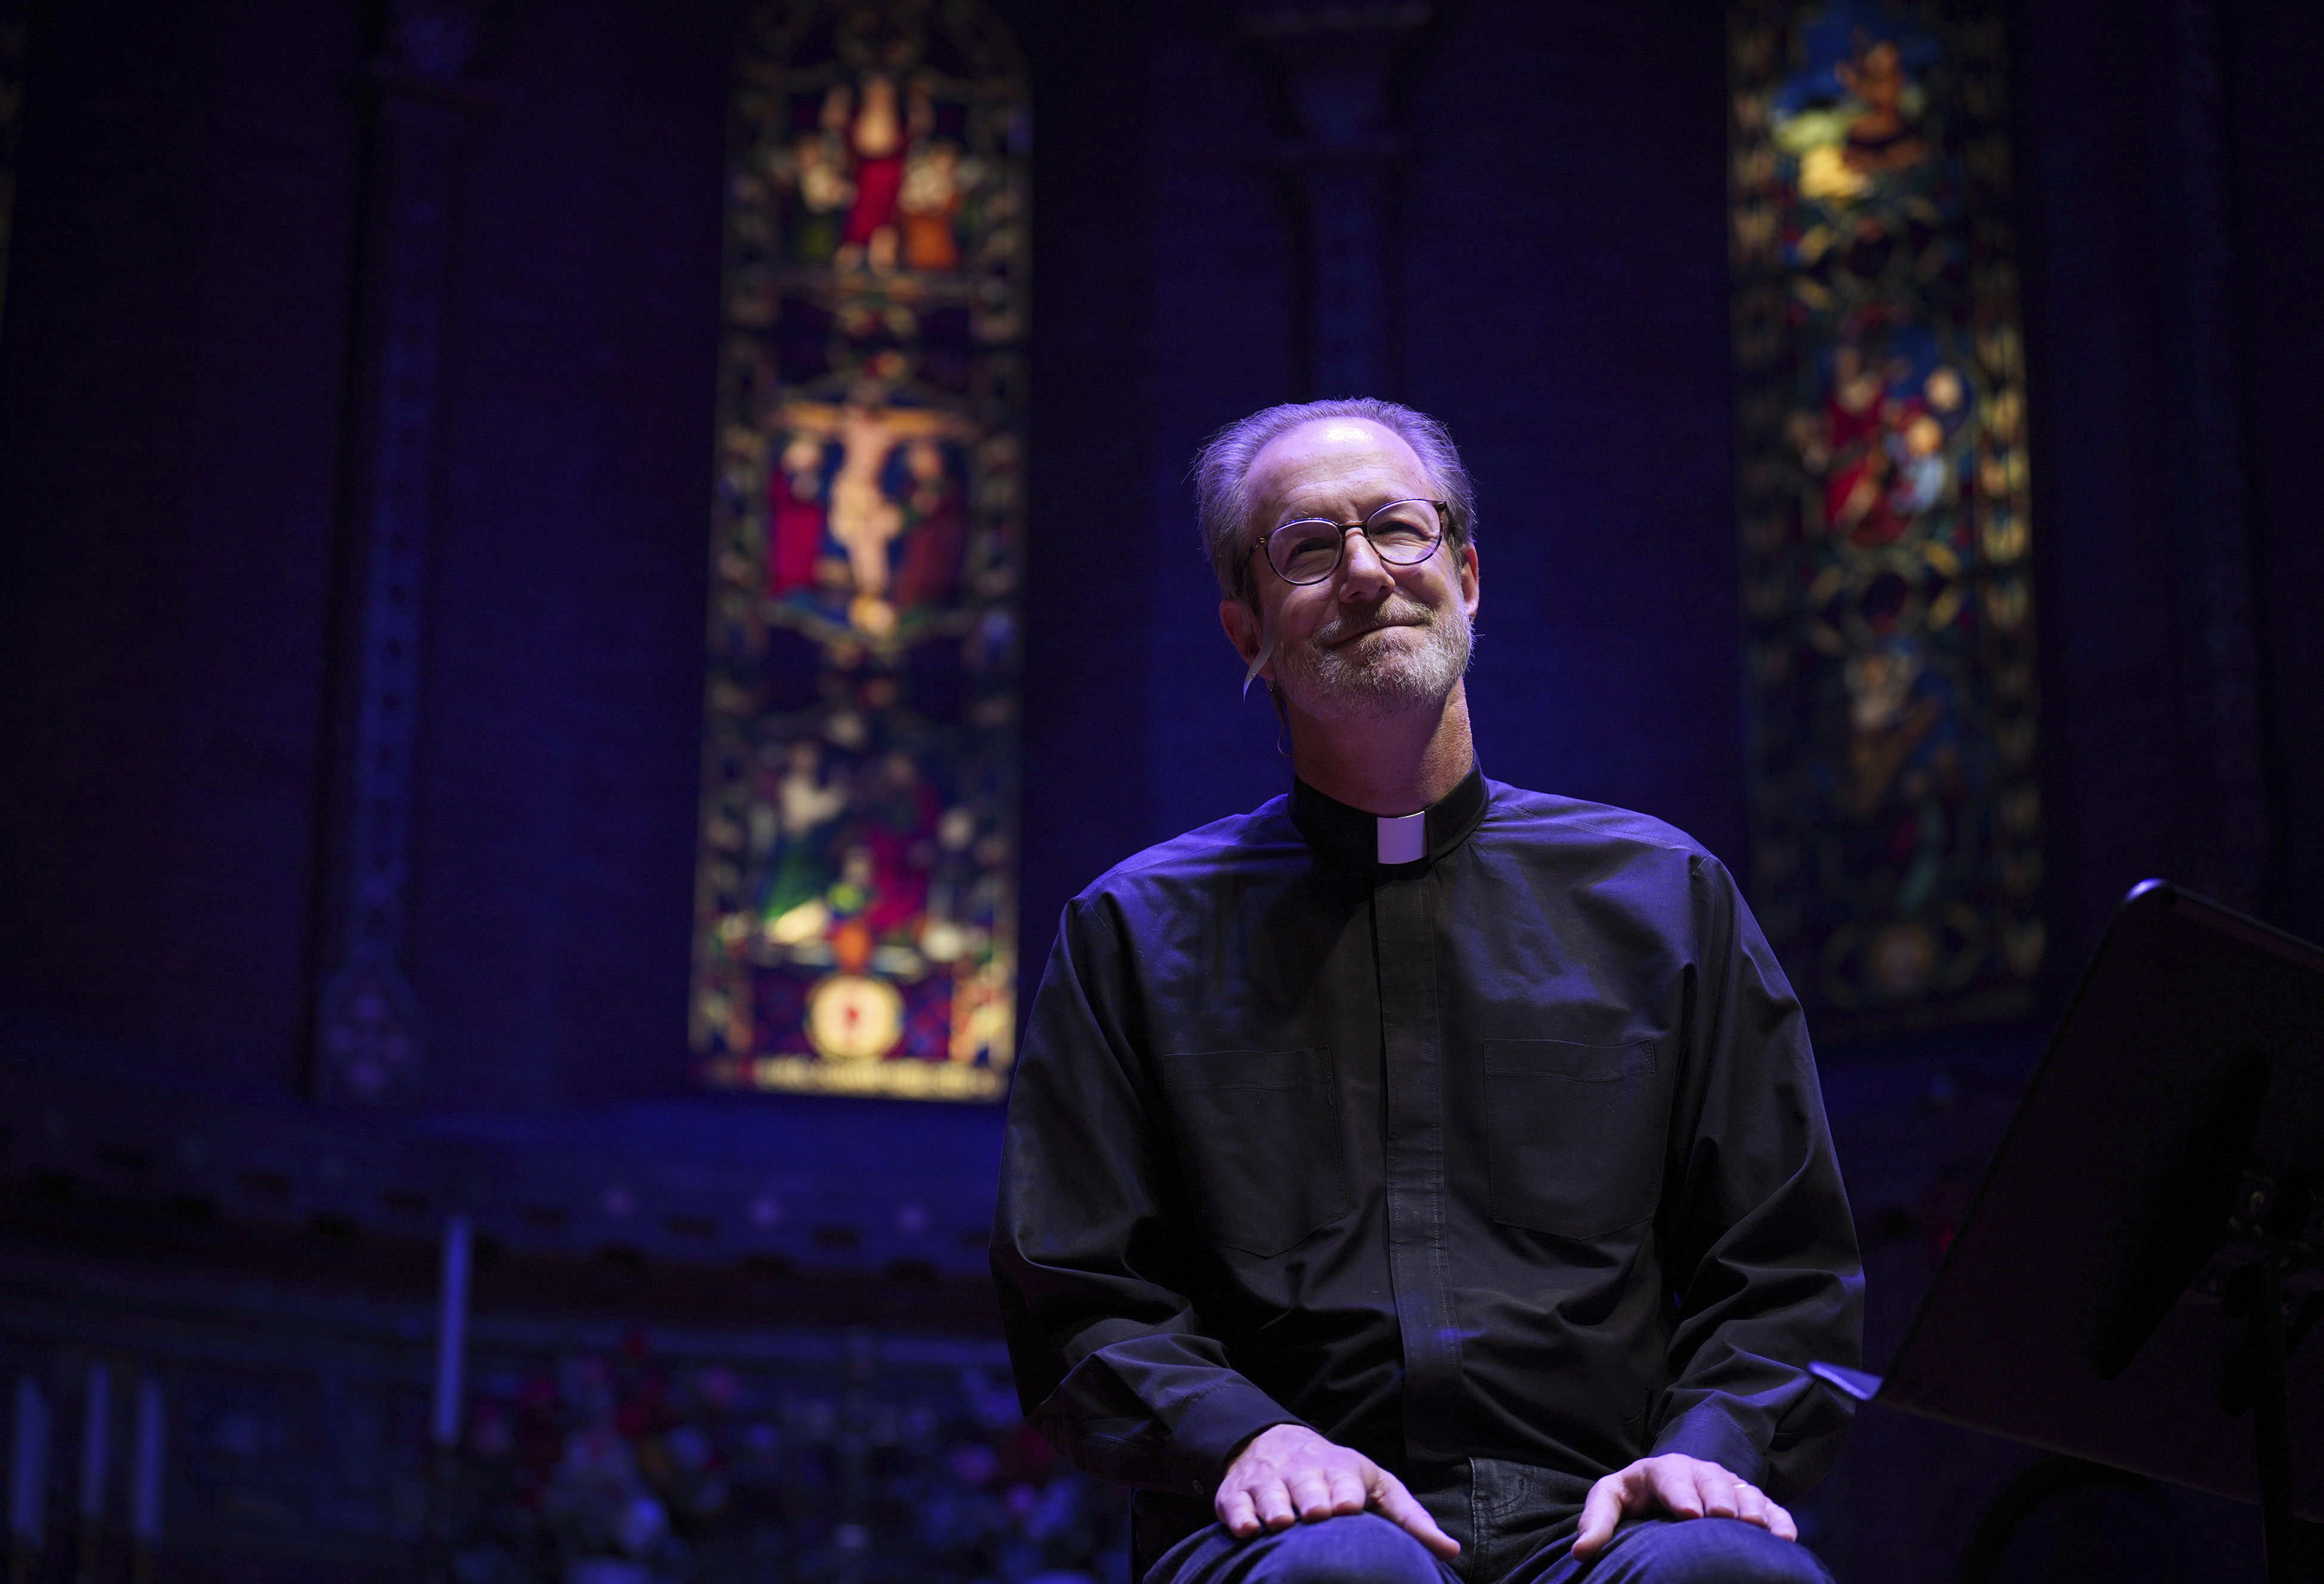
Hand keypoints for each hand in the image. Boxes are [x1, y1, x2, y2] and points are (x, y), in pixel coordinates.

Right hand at [1215, 1424, 1459, 1558]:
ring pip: (1269, 1491)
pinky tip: (1245, 1528)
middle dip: (1310, 1496)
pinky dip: (1238, 1515)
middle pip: (1306, 1483)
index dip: (1346, 1492)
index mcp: (1340, 1469)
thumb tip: (1451, 1552)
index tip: (1348, 1506)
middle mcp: (1302, 1472)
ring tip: (1279, 1522)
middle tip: (1315, 1513)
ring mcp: (1268, 1481)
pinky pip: (1234, 1504)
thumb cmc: (1339, 1478)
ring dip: (1274, 1506)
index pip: (1344, 1479)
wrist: (1276, 1444)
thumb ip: (1410, 1520)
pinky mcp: (1237, 1493)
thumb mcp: (1377, 1488)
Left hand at [1569, 1453, 1795, 1559]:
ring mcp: (1729, 1485)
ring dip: (1751, 1508)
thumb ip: (1596, 1521)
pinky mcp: (1751, 1502)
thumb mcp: (1611, 1500)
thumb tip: (1580, 1551)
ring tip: (1753, 1526)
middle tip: (1724, 1516)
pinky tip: (1784, 1538)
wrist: (1668, 1485)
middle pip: (1712, 1481)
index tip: (1688, 1514)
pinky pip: (1771, 1508)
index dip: (1680, 1494)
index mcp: (1662, 1470)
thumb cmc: (1637, 1496)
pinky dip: (1779, 1521)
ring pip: (1745, 1492)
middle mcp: (1699, 1472)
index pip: (1671, 1478)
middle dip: (1718, 1497)